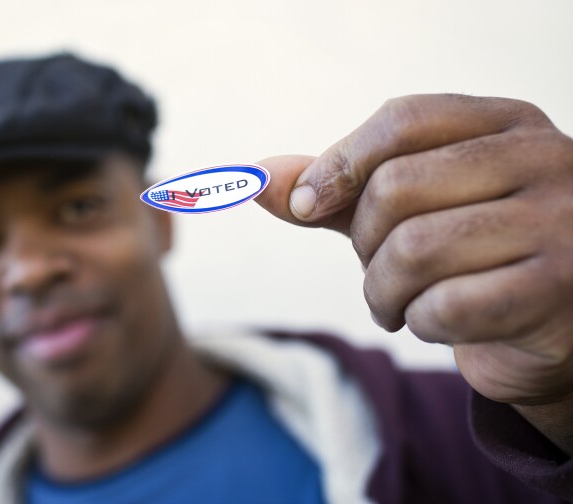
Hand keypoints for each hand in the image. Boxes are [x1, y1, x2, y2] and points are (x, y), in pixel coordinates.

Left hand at [257, 94, 572, 451]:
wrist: (552, 325)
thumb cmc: (471, 256)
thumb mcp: (408, 211)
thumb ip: (340, 192)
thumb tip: (256, 178)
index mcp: (506, 124)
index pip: (402, 120)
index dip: (339, 163)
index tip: (306, 205)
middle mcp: (542, 159)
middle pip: (396, 187)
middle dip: (364, 243)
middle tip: (375, 268)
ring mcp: (559, 223)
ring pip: (414, 250)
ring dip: (382, 292)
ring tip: (395, 303)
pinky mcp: (555, 290)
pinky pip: (446, 306)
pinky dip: (420, 323)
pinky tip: (432, 323)